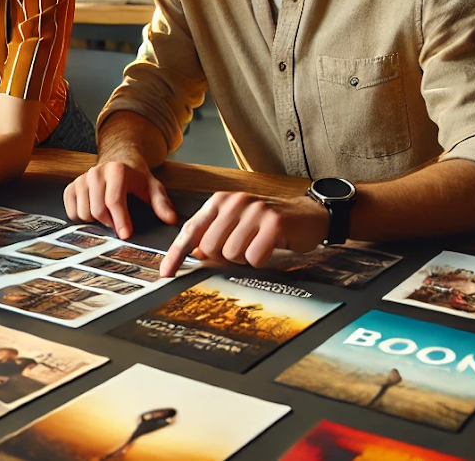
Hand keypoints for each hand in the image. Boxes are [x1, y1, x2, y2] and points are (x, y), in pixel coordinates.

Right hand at [62, 155, 176, 239]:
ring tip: (107, 217)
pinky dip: (81, 218)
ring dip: (95, 221)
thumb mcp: (153, 187)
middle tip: (119, 226)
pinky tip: (94, 214)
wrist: (118, 163)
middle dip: (109, 223)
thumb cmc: (136, 178)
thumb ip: (161, 203)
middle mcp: (95, 172)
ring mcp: (81, 179)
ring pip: (83, 213)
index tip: (125, 235)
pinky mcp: (71, 187)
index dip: (120, 220)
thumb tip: (170, 219)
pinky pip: (71, 212)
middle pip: (96, 210)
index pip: (114, 200)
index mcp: (116, 170)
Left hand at [158, 191, 329, 276]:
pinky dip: (261, 259)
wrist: (308, 215)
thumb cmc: (268, 222)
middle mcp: (234, 202)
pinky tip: (270, 246)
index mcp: (220, 202)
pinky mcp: (273, 222)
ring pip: (232, 254)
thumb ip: (214, 234)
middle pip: (211, 247)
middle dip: (225, 256)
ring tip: (258, 244)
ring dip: (245, 257)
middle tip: (245, 246)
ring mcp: (254, 210)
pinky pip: (254, 257)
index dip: (177, 253)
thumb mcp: (237, 223)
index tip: (166, 272)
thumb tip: (196, 252)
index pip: (191, 230)